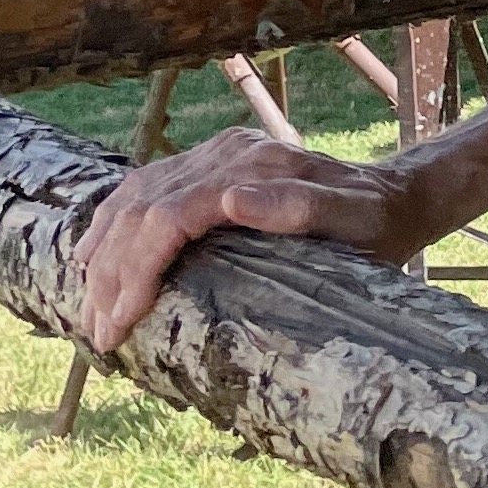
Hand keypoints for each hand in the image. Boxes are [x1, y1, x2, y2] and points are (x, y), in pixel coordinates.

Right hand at [75, 128, 425, 353]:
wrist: (398, 196)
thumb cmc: (378, 223)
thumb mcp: (352, 221)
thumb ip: (299, 207)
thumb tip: (230, 200)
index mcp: (252, 167)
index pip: (167, 218)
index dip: (135, 271)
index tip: (119, 322)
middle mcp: (227, 154)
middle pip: (141, 211)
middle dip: (112, 274)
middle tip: (100, 333)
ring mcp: (216, 155)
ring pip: (133, 198)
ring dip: (103, 252)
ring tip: (89, 306)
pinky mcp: (213, 165)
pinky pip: (146, 190)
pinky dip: (114, 224)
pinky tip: (94, 254)